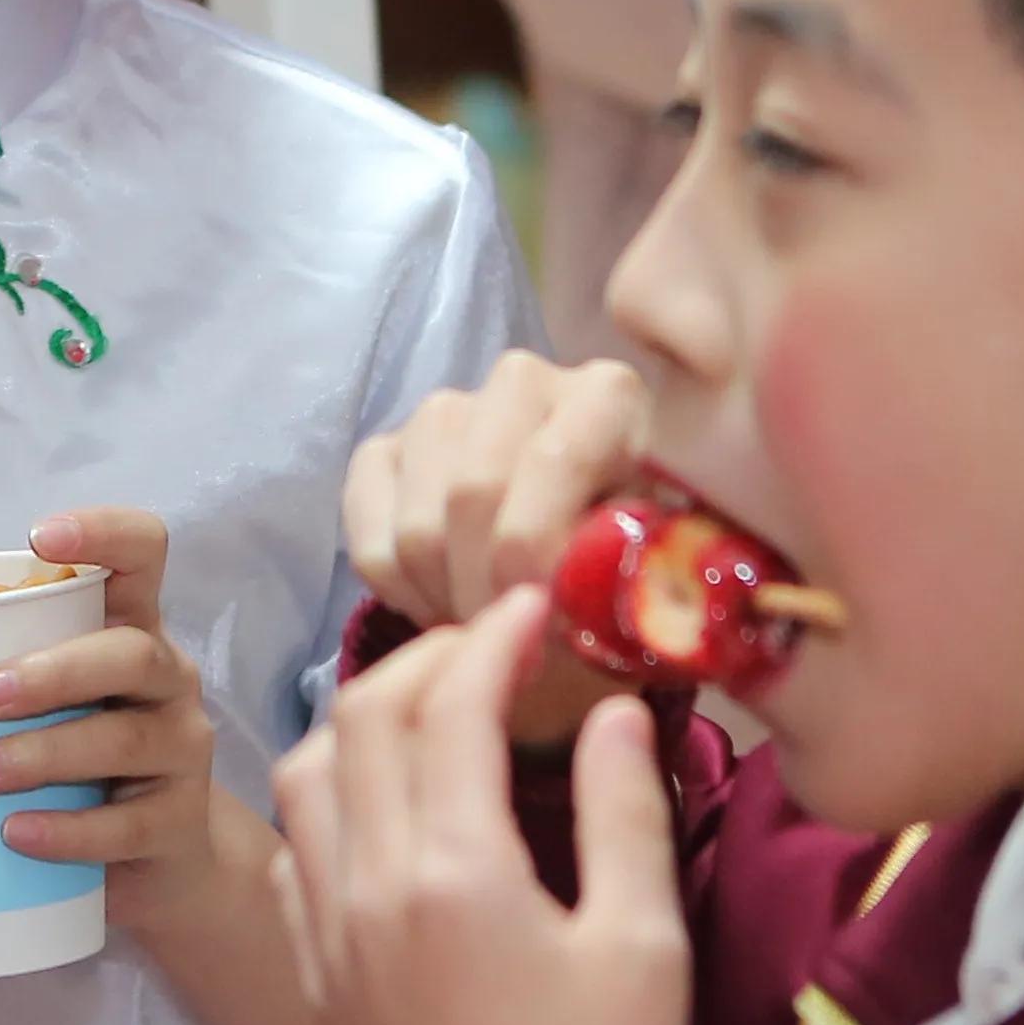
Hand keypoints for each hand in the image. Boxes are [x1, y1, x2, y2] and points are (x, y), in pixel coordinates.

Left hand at [0, 508, 225, 885]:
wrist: (150, 863)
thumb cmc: (71, 763)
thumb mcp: (24, 711)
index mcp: (126, 627)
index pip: (142, 553)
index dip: (105, 532)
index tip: (39, 537)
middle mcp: (165, 677)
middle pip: (131, 652)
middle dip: (53, 671)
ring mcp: (181, 750)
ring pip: (125, 739)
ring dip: (42, 753)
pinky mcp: (179, 823)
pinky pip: (128, 825)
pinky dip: (68, 831)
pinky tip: (15, 834)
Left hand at [276, 587, 692, 1024]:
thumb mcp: (643, 951)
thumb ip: (623, 815)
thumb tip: (613, 713)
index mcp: (453, 871)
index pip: (450, 704)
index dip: (495, 635)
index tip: (542, 606)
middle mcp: (367, 885)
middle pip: (364, 715)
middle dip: (429, 656)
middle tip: (498, 644)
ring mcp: (328, 930)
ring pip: (308, 771)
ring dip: (363, 717)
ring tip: (437, 711)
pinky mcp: (319, 973)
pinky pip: (296, 845)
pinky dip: (332, 791)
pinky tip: (387, 806)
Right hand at [344, 351, 646, 745]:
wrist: (577, 578)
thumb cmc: (630, 575)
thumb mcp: (654, 577)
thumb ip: (631, 579)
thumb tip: (580, 603)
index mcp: (609, 394)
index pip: (553, 461)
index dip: (540, 554)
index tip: (546, 624)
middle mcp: (522, 381)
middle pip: (473, 491)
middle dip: (488, 590)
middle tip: (511, 643)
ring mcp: (442, 411)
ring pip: (417, 524)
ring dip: (447, 600)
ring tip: (487, 628)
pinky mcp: (386, 449)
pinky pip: (369, 533)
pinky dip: (401, 592)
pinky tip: (445, 605)